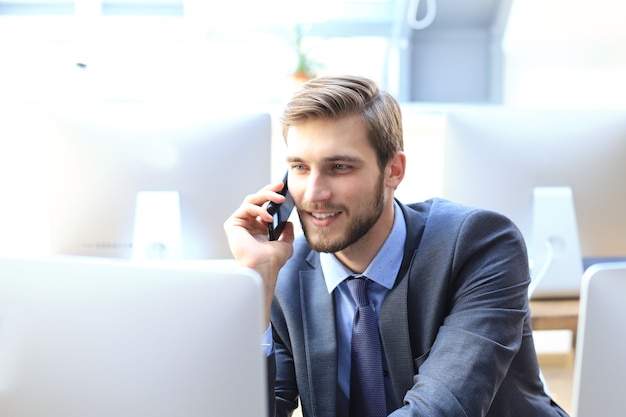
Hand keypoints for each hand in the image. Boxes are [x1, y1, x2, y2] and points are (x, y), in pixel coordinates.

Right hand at [224, 181, 294, 325]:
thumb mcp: (286, 244)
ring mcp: (240, 224)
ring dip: (266, 196)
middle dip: (269, 190)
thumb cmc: (272, 260)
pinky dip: (258, 209)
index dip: (273, 196)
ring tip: (278, 199)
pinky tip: (267, 217)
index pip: (265, 206)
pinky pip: (245, 208)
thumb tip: (288, 222)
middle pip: (257, 200)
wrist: (264, 267)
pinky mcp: (233, 224)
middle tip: (280, 186)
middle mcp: (249, 225)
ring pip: (251, 200)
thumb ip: (287, 232)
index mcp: (259, 229)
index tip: (283, 189)